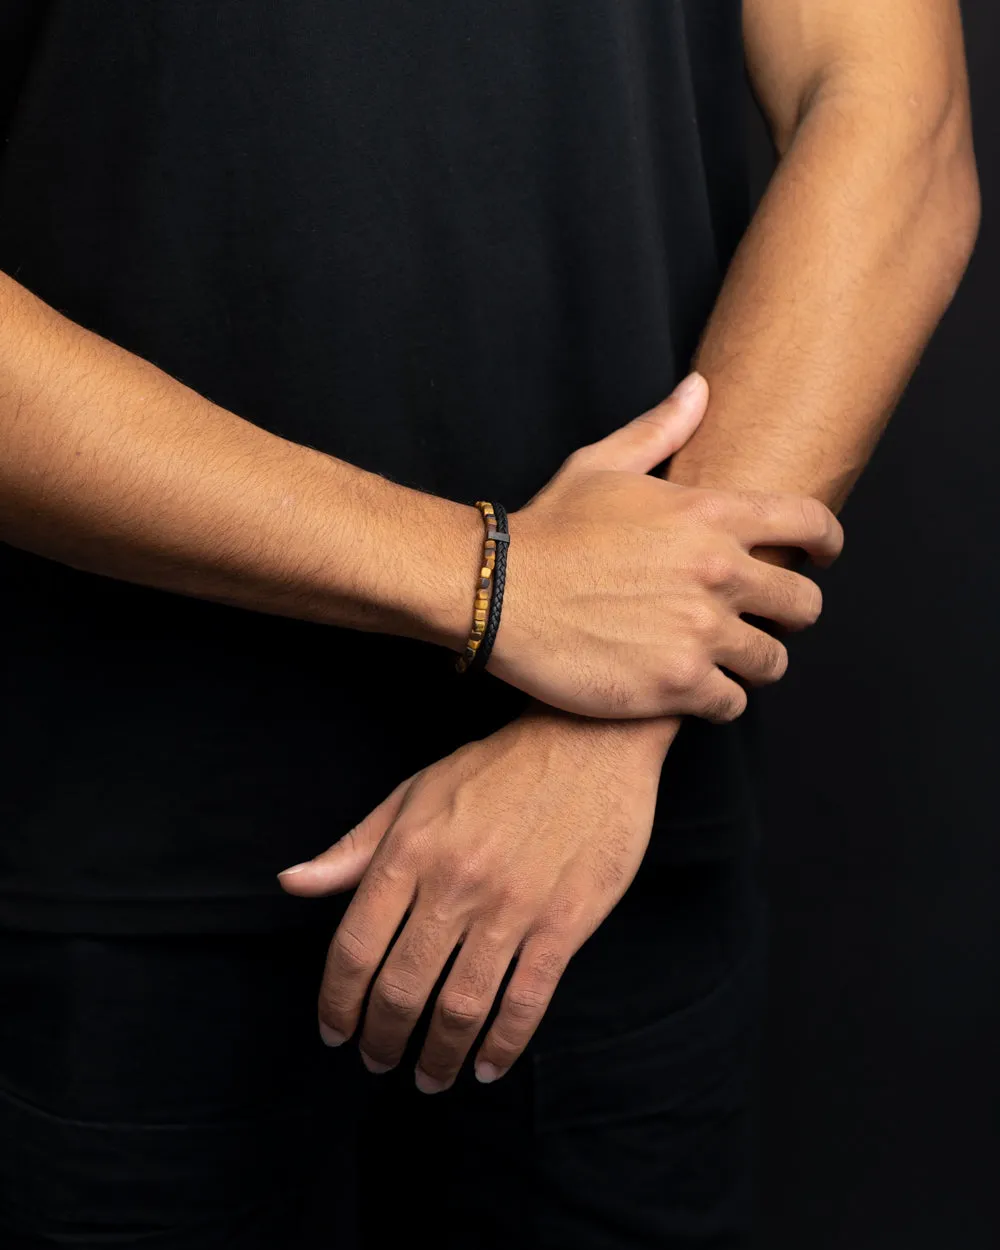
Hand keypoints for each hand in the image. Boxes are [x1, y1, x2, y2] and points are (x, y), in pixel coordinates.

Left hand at [279, 710, 676, 1091]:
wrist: (588, 743)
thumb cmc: (497, 768)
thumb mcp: (415, 793)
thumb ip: (354, 847)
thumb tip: (291, 882)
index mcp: (410, 851)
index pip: (355, 947)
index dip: (337, 1001)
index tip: (335, 1031)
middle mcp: (454, 885)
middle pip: (402, 987)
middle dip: (382, 1038)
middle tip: (378, 1061)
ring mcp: (511, 907)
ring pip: (461, 1006)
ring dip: (439, 1056)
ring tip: (430, 1075)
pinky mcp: (563, 924)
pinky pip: (525, 1002)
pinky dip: (502, 1046)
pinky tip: (487, 1065)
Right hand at [490, 372, 842, 720]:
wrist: (500, 593)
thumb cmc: (549, 529)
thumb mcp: (601, 465)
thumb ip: (661, 430)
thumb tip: (701, 388)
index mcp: (710, 516)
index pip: (809, 524)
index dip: (827, 542)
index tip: (822, 556)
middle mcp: (719, 574)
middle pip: (804, 603)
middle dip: (790, 611)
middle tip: (763, 618)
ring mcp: (701, 634)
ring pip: (772, 660)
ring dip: (754, 661)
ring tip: (725, 659)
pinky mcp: (677, 685)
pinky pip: (733, 704)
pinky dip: (719, 700)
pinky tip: (695, 689)